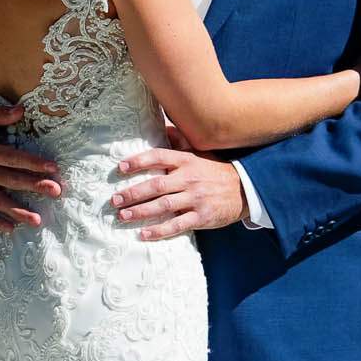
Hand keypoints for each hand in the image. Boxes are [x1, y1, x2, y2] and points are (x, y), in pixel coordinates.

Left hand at [109, 146, 246, 239]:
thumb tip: (163, 126)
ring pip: (163, 206)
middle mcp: (189, 178)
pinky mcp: (202, 217)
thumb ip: (180, 141)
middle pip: (156, 185)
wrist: (245, 189)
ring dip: (140, 211)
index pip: (158, 157)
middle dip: (132, 193)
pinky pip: (177, 225)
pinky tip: (143, 233)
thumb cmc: (216, 170)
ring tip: (123, 215)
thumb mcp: (200, 153)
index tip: (120, 167)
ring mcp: (196, 199)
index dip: (138, 161)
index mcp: (187, 161)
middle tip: (114, 199)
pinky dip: (159, 231)